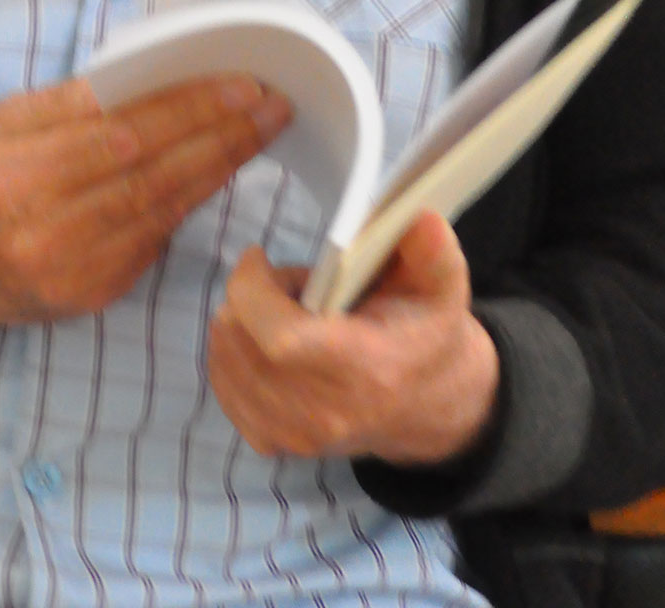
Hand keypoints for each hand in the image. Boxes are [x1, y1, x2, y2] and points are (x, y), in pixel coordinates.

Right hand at [0, 73, 289, 342]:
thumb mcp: (0, 121)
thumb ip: (71, 104)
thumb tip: (148, 80)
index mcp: (18, 172)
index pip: (124, 134)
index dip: (190, 110)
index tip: (242, 84)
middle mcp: (47, 229)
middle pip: (154, 176)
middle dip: (223, 136)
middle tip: (272, 105)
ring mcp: (71, 271)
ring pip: (161, 213)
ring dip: (218, 170)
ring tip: (258, 133)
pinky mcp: (88, 296)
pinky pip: (151, 245)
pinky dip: (186, 206)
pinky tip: (215, 174)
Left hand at [208, 211, 498, 463]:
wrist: (427, 407)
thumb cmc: (425, 333)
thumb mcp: (442, 289)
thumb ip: (435, 253)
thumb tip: (423, 220)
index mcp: (365, 371)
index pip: (281, 339)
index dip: (253, 291)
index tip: (258, 256)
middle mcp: (325, 413)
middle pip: (240, 345)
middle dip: (246, 297)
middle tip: (282, 283)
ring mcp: (295, 436)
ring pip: (223, 363)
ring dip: (239, 323)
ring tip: (279, 310)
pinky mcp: (274, 444)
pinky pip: (222, 387)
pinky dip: (229, 352)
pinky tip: (262, 339)